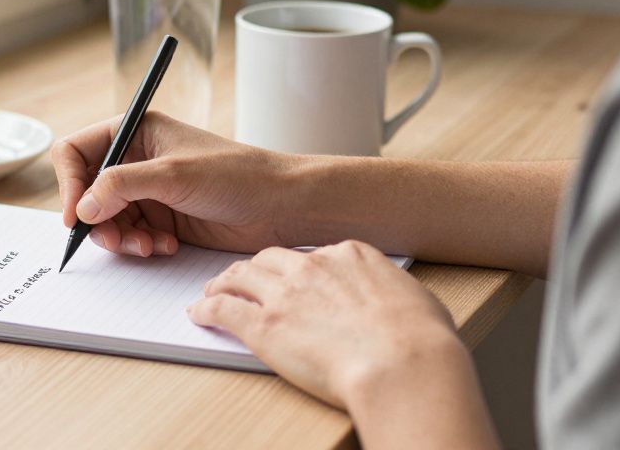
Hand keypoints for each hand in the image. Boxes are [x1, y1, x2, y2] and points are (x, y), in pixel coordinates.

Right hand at [52, 111, 297, 254]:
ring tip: (148, 245)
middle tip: (115, 240)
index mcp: (135, 132)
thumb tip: (82, 207)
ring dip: (121, 238)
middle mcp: (136, 160)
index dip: (68, 182)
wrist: (280, 205)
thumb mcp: (173, 174)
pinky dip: (140, 246)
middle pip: (86, 192)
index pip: (77, 151)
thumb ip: (121, 186)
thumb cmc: (236, 174)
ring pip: (106, 220)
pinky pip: (130, 237)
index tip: (75, 214)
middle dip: (97, 220)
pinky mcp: (161, 219)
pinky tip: (167, 245)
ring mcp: (148, 192)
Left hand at [187, 240, 465, 409]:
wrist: (404, 363)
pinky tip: (198, 313)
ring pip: (240, 276)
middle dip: (254, 267)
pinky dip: (206, 309)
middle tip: (242, 277)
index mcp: (350, 255)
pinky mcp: (263, 325)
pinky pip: (223, 309)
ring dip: (223, 282)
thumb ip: (390, 292)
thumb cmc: (421, 341)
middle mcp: (312, 266)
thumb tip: (392, 303)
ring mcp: (285, 294)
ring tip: (213, 290)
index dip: (297, 267)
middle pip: (270, 258)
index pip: (312, 254)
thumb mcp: (414, 299)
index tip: (292, 276)